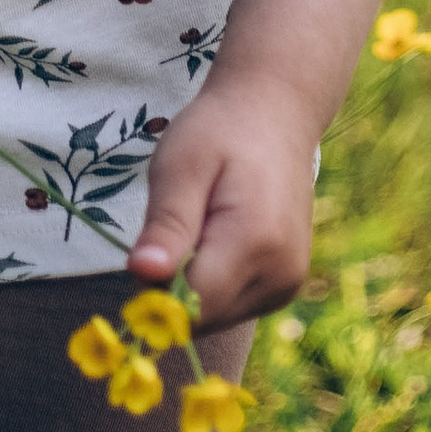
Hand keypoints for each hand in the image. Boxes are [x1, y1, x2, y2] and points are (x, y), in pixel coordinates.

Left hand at [125, 67, 318, 331]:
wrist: (275, 114)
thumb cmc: (220, 132)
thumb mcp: (181, 164)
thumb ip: (166, 223)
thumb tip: (143, 275)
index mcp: (256, 242)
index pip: (190, 304)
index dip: (155, 287)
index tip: (147, 246)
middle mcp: (280, 274)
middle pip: (201, 316)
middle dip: (171, 285)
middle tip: (173, 224)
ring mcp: (287, 284)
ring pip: (215, 317)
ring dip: (191, 285)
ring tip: (198, 224)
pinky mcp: (284, 286)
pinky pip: (232, 306)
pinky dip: (212, 283)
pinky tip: (215, 237)